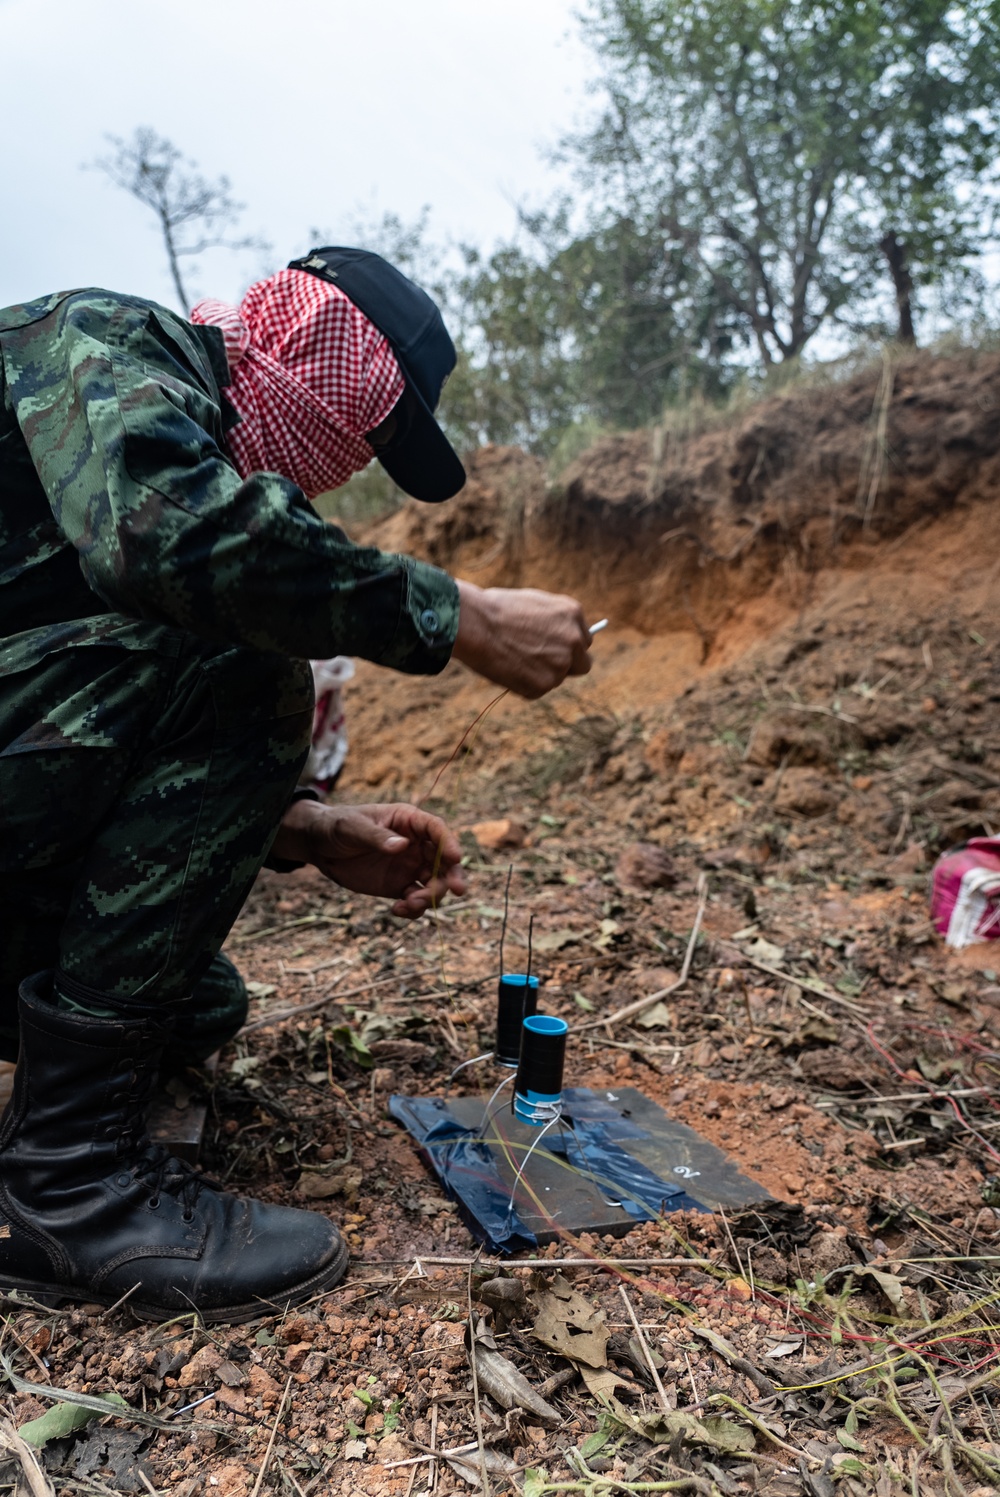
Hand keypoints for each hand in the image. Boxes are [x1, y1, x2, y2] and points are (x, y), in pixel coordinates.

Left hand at [270, 800, 466, 917]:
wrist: (321, 847)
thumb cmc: (337, 826)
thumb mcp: (352, 827)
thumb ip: (376, 837)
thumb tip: (402, 846)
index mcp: (408, 821)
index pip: (436, 829)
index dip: (449, 843)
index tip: (456, 858)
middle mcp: (416, 845)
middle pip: (445, 861)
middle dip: (452, 876)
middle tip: (456, 891)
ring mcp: (410, 867)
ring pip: (434, 884)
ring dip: (429, 897)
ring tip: (407, 904)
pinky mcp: (400, 886)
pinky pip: (417, 900)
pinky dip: (414, 909)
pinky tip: (397, 910)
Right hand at [451, 581, 591, 698]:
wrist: (476, 624)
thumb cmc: (495, 609)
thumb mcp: (534, 604)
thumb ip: (553, 621)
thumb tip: (557, 637)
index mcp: (572, 614)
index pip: (583, 640)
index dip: (568, 646)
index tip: (555, 650)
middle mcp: (574, 640)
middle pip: (582, 664)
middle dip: (567, 666)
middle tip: (542, 664)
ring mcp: (561, 664)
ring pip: (557, 678)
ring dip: (540, 674)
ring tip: (513, 659)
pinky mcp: (544, 685)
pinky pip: (537, 690)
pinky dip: (524, 684)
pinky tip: (507, 668)